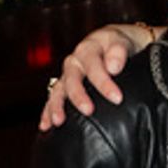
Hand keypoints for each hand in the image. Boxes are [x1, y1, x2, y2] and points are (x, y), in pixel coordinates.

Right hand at [39, 24, 155, 130]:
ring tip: (59, 121)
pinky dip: (48, 111)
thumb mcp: (121, 41)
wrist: (111, 42)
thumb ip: (118, 52)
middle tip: (88, 111)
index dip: (104, 83)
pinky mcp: (64, 84)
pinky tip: (45, 126)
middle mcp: (74, 61)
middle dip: (79, 96)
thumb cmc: (119, 43)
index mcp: (88, 49)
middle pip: (72, 79)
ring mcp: (67, 74)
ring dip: (57, 105)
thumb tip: (113, 67)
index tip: (117, 98)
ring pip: (58, 89)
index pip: (94, 66)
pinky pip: (53, 98)